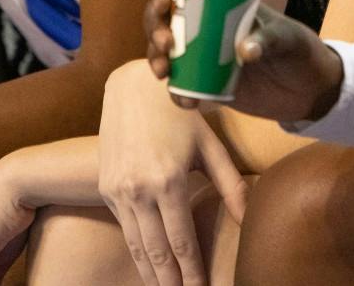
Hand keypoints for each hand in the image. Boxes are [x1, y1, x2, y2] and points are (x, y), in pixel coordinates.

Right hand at [97, 58, 246, 285]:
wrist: (133, 87)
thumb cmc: (180, 113)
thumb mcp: (210, 145)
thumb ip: (230, 185)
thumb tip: (248, 221)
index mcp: (169, 181)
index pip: (182, 243)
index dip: (193, 273)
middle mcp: (140, 190)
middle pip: (157, 253)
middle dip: (171, 283)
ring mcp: (118, 190)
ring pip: (136, 246)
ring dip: (151, 275)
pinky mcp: (106, 186)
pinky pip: (124, 228)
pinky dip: (136, 252)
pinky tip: (147, 266)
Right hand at [142, 0, 344, 127]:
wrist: (309, 90)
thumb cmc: (300, 51)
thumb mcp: (287, 38)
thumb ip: (268, 40)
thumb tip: (245, 51)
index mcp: (223, 5)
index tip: (163, 1)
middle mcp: (207, 27)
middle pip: (166, 20)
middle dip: (155, 28)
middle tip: (165, 43)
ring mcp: (206, 56)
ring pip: (167, 52)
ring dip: (156, 58)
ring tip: (163, 71)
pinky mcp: (209, 84)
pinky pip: (183, 86)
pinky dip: (177, 92)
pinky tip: (183, 100)